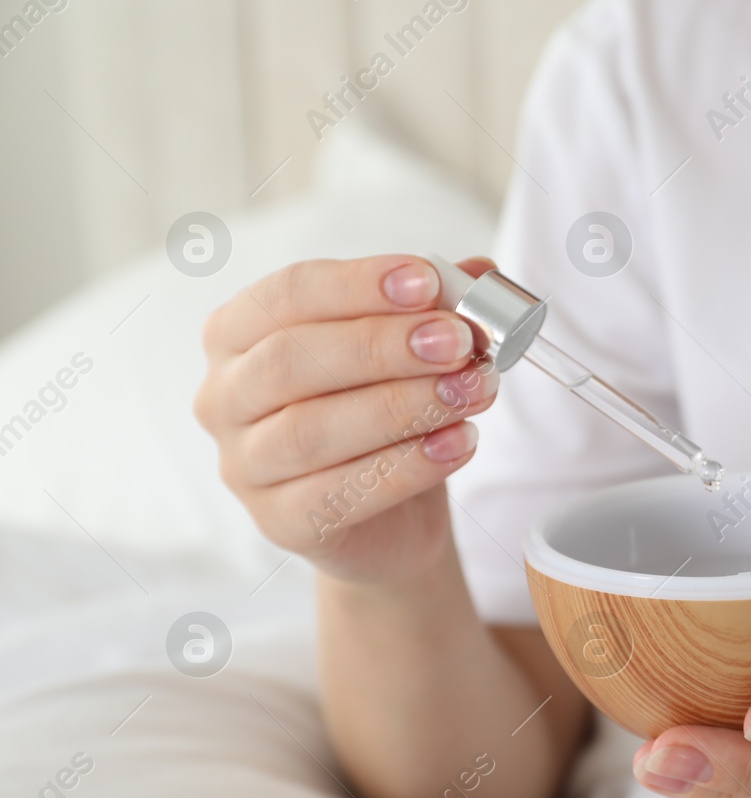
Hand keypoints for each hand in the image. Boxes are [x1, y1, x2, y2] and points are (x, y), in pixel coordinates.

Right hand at [194, 255, 498, 582]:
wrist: (394, 515)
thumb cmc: (386, 415)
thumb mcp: (409, 352)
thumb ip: (436, 309)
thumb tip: (479, 275)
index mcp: (239, 333)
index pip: (287, 294)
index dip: (358, 285)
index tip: (428, 281)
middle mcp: (224, 396)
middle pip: (291, 360)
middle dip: (383, 346)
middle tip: (459, 341)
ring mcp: (244, 465)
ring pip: (310, 430)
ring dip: (403, 406)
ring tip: (472, 391)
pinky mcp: (279, 522)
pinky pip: (336, 494)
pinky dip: (406, 466)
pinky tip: (459, 443)